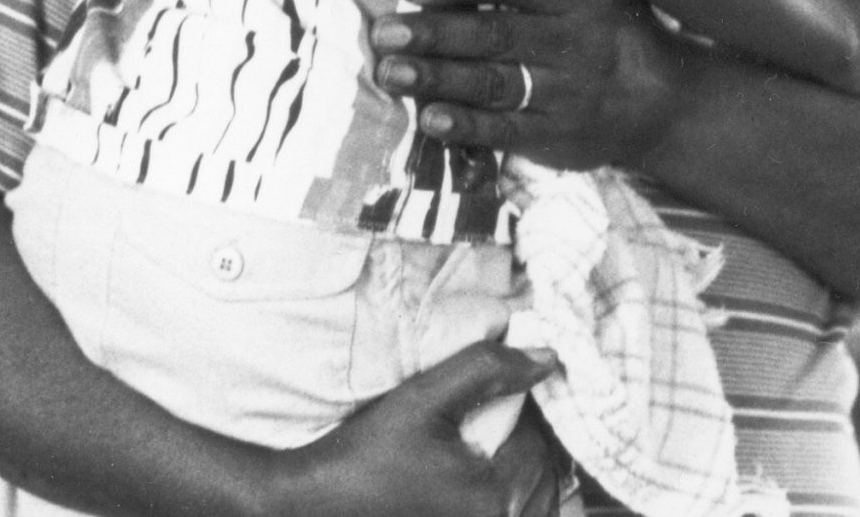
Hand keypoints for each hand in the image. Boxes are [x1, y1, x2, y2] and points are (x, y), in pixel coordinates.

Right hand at [265, 343, 559, 516]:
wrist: (308, 505)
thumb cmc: (363, 454)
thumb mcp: (423, 398)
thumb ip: (487, 370)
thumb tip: (550, 357)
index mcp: (494, 495)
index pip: (538, 439)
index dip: (523, 408)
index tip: (497, 392)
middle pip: (545, 476)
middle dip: (531, 440)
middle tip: (502, 415)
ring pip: (538, 503)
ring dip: (529, 473)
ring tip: (500, 445)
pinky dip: (517, 500)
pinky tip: (495, 481)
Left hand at [372, 0, 688, 171]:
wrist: (669, 104)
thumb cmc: (617, 29)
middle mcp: (578, 42)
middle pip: (498, 34)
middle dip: (436, 31)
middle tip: (383, 29)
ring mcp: (569, 93)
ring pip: (495, 83)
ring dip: (437, 77)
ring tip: (389, 70)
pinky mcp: (558, 137)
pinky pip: (506, 131)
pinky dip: (466, 125)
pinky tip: (428, 117)